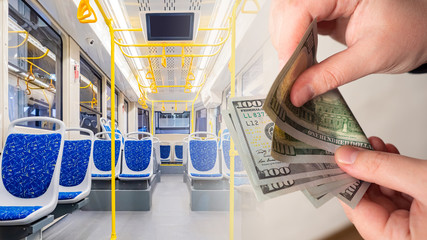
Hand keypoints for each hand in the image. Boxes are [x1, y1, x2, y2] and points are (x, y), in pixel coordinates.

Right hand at [270, 0, 426, 106]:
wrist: (422, 29)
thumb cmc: (409, 31)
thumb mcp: (372, 56)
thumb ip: (331, 75)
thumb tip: (297, 92)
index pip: (300, 6)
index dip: (288, 39)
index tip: (288, 70)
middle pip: (286, 10)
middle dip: (284, 43)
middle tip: (290, 74)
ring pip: (285, 16)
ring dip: (286, 43)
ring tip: (295, 68)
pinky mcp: (323, 8)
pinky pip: (295, 23)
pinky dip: (293, 43)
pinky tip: (300, 59)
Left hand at [335, 137, 426, 238]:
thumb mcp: (422, 181)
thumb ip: (382, 168)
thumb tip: (346, 157)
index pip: (355, 208)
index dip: (344, 178)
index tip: (336, 154)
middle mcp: (402, 236)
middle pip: (368, 200)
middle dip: (360, 168)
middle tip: (354, 143)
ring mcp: (413, 226)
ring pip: (384, 194)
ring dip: (377, 166)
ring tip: (372, 143)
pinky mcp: (423, 215)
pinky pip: (400, 193)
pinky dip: (394, 172)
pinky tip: (389, 153)